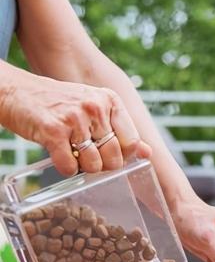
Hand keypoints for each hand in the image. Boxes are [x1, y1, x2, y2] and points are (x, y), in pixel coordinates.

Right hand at [0, 73, 150, 174]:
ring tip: (73, 155)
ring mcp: (75, 118)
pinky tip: (60, 157)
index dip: (123, 155)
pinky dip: (66, 169)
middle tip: (89, 158)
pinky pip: (70, 166)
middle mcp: (96, 107)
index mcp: (110, 100)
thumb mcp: (94, 107)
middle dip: (103, 165)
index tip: (110, 156)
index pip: (132, 140)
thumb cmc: (59, 104)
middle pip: (114, 155)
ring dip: (84, 168)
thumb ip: (119, 129)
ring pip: (94, 163)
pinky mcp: (53, 130)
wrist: (18, 91)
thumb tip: (148, 153)